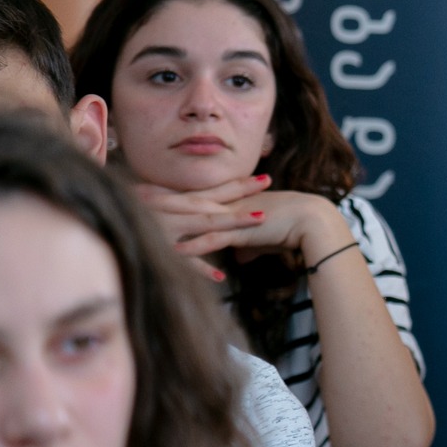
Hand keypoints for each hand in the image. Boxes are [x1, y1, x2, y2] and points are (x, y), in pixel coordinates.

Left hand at [133, 176, 344, 265]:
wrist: (311, 221)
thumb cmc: (291, 228)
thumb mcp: (264, 238)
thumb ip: (248, 246)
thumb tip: (240, 258)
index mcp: (232, 202)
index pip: (196, 194)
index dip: (173, 192)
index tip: (150, 188)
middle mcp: (228, 205)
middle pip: (188, 199)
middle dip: (161, 197)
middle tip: (134, 191)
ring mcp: (232, 217)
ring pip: (194, 216)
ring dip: (168, 219)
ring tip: (143, 219)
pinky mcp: (241, 232)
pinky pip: (212, 240)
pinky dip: (194, 247)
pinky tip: (176, 252)